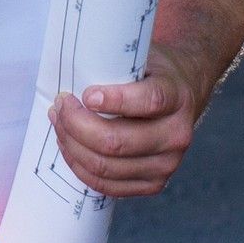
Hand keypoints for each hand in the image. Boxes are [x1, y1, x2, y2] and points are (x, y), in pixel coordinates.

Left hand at [52, 48, 205, 196]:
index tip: (86, 94)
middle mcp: (177, 134)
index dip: (114, 100)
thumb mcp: (141, 56)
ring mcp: (167, 164)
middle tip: (60, 106)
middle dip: (76, 125)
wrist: (184, 95)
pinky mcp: (154, 183)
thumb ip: (114, 63)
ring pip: (106, 167)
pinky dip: (81, 167)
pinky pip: (107, 186)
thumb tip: (70, 72)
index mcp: (177, 96)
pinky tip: (70, 146)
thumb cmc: (152, 73)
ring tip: (59, 123)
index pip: (149, 101)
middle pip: (117, 142)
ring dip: (72, 146)